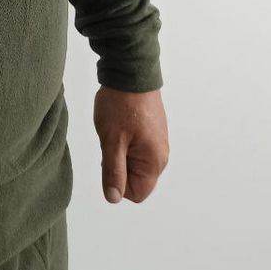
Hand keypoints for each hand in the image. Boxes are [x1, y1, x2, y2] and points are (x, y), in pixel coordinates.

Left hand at [93, 86, 168, 203]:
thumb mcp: (111, 141)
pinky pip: (136, 147)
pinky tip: (120, 123)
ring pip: (133, 161)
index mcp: (154, 162)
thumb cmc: (121, 105)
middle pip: (135, 178)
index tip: (110, 157)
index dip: (118, 182)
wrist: (130, 71)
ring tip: (116, 130)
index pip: (136, 194)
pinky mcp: (152, 130)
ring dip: (120, 151)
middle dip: (118, 164)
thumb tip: (114, 198)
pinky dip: (124, 140)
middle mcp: (160, 155)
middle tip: (112, 141)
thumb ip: (113, 172)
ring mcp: (157, 141)